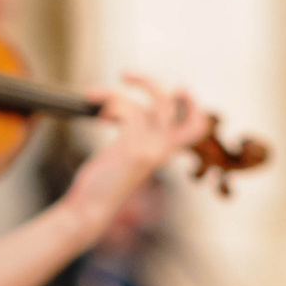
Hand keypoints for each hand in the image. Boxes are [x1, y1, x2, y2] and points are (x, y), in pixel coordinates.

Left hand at [59, 74, 208, 224]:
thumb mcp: (122, 153)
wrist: (90, 210)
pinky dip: (111, 105)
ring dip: (117, 93)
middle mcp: (163, 150)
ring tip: (93, 95)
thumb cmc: (101, 183)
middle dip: (150, 82)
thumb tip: (122, 106)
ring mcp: (152, 150)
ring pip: (151, 104)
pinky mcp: (135, 151)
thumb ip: (133, 134)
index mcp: (163, 151)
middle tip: (124, 74)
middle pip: (174, 105)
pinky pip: (130, 112)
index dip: (191, 104)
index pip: (195, 126)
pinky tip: (97, 116)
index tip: (172, 89)